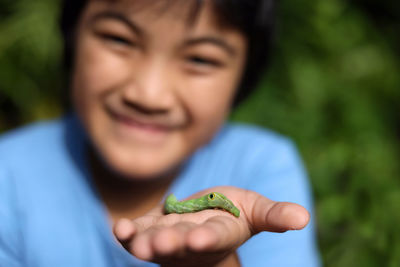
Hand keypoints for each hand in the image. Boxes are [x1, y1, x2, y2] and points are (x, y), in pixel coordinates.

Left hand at [113, 186, 309, 266]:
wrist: (208, 221)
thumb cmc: (236, 214)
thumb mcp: (258, 211)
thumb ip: (276, 215)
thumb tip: (303, 218)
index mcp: (220, 233)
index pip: (214, 237)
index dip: (207, 238)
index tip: (200, 239)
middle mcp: (193, 239)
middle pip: (181, 242)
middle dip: (171, 244)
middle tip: (160, 245)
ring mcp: (170, 234)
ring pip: (156, 240)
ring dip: (145, 242)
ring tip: (134, 242)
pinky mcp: (154, 225)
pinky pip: (140, 230)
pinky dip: (129, 232)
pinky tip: (120, 229)